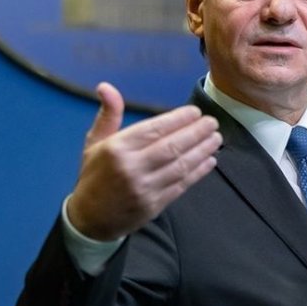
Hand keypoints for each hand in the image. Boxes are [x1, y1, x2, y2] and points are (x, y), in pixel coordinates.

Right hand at [67, 82, 221, 240]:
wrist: (90, 219)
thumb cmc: (95, 175)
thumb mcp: (94, 142)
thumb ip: (108, 114)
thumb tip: (106, 86)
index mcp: (117, 149)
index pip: (154, 129)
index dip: (178, 119)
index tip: (195, 112)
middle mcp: (132, 167)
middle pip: (172, 146)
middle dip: (196, 133)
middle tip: (212, 122)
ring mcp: (145, 188)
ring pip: (180, 166)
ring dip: (202, 151)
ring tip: (216, 138)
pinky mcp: (155, 205)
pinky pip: (181, 185)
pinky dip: (198, 172)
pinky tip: (210, 161)